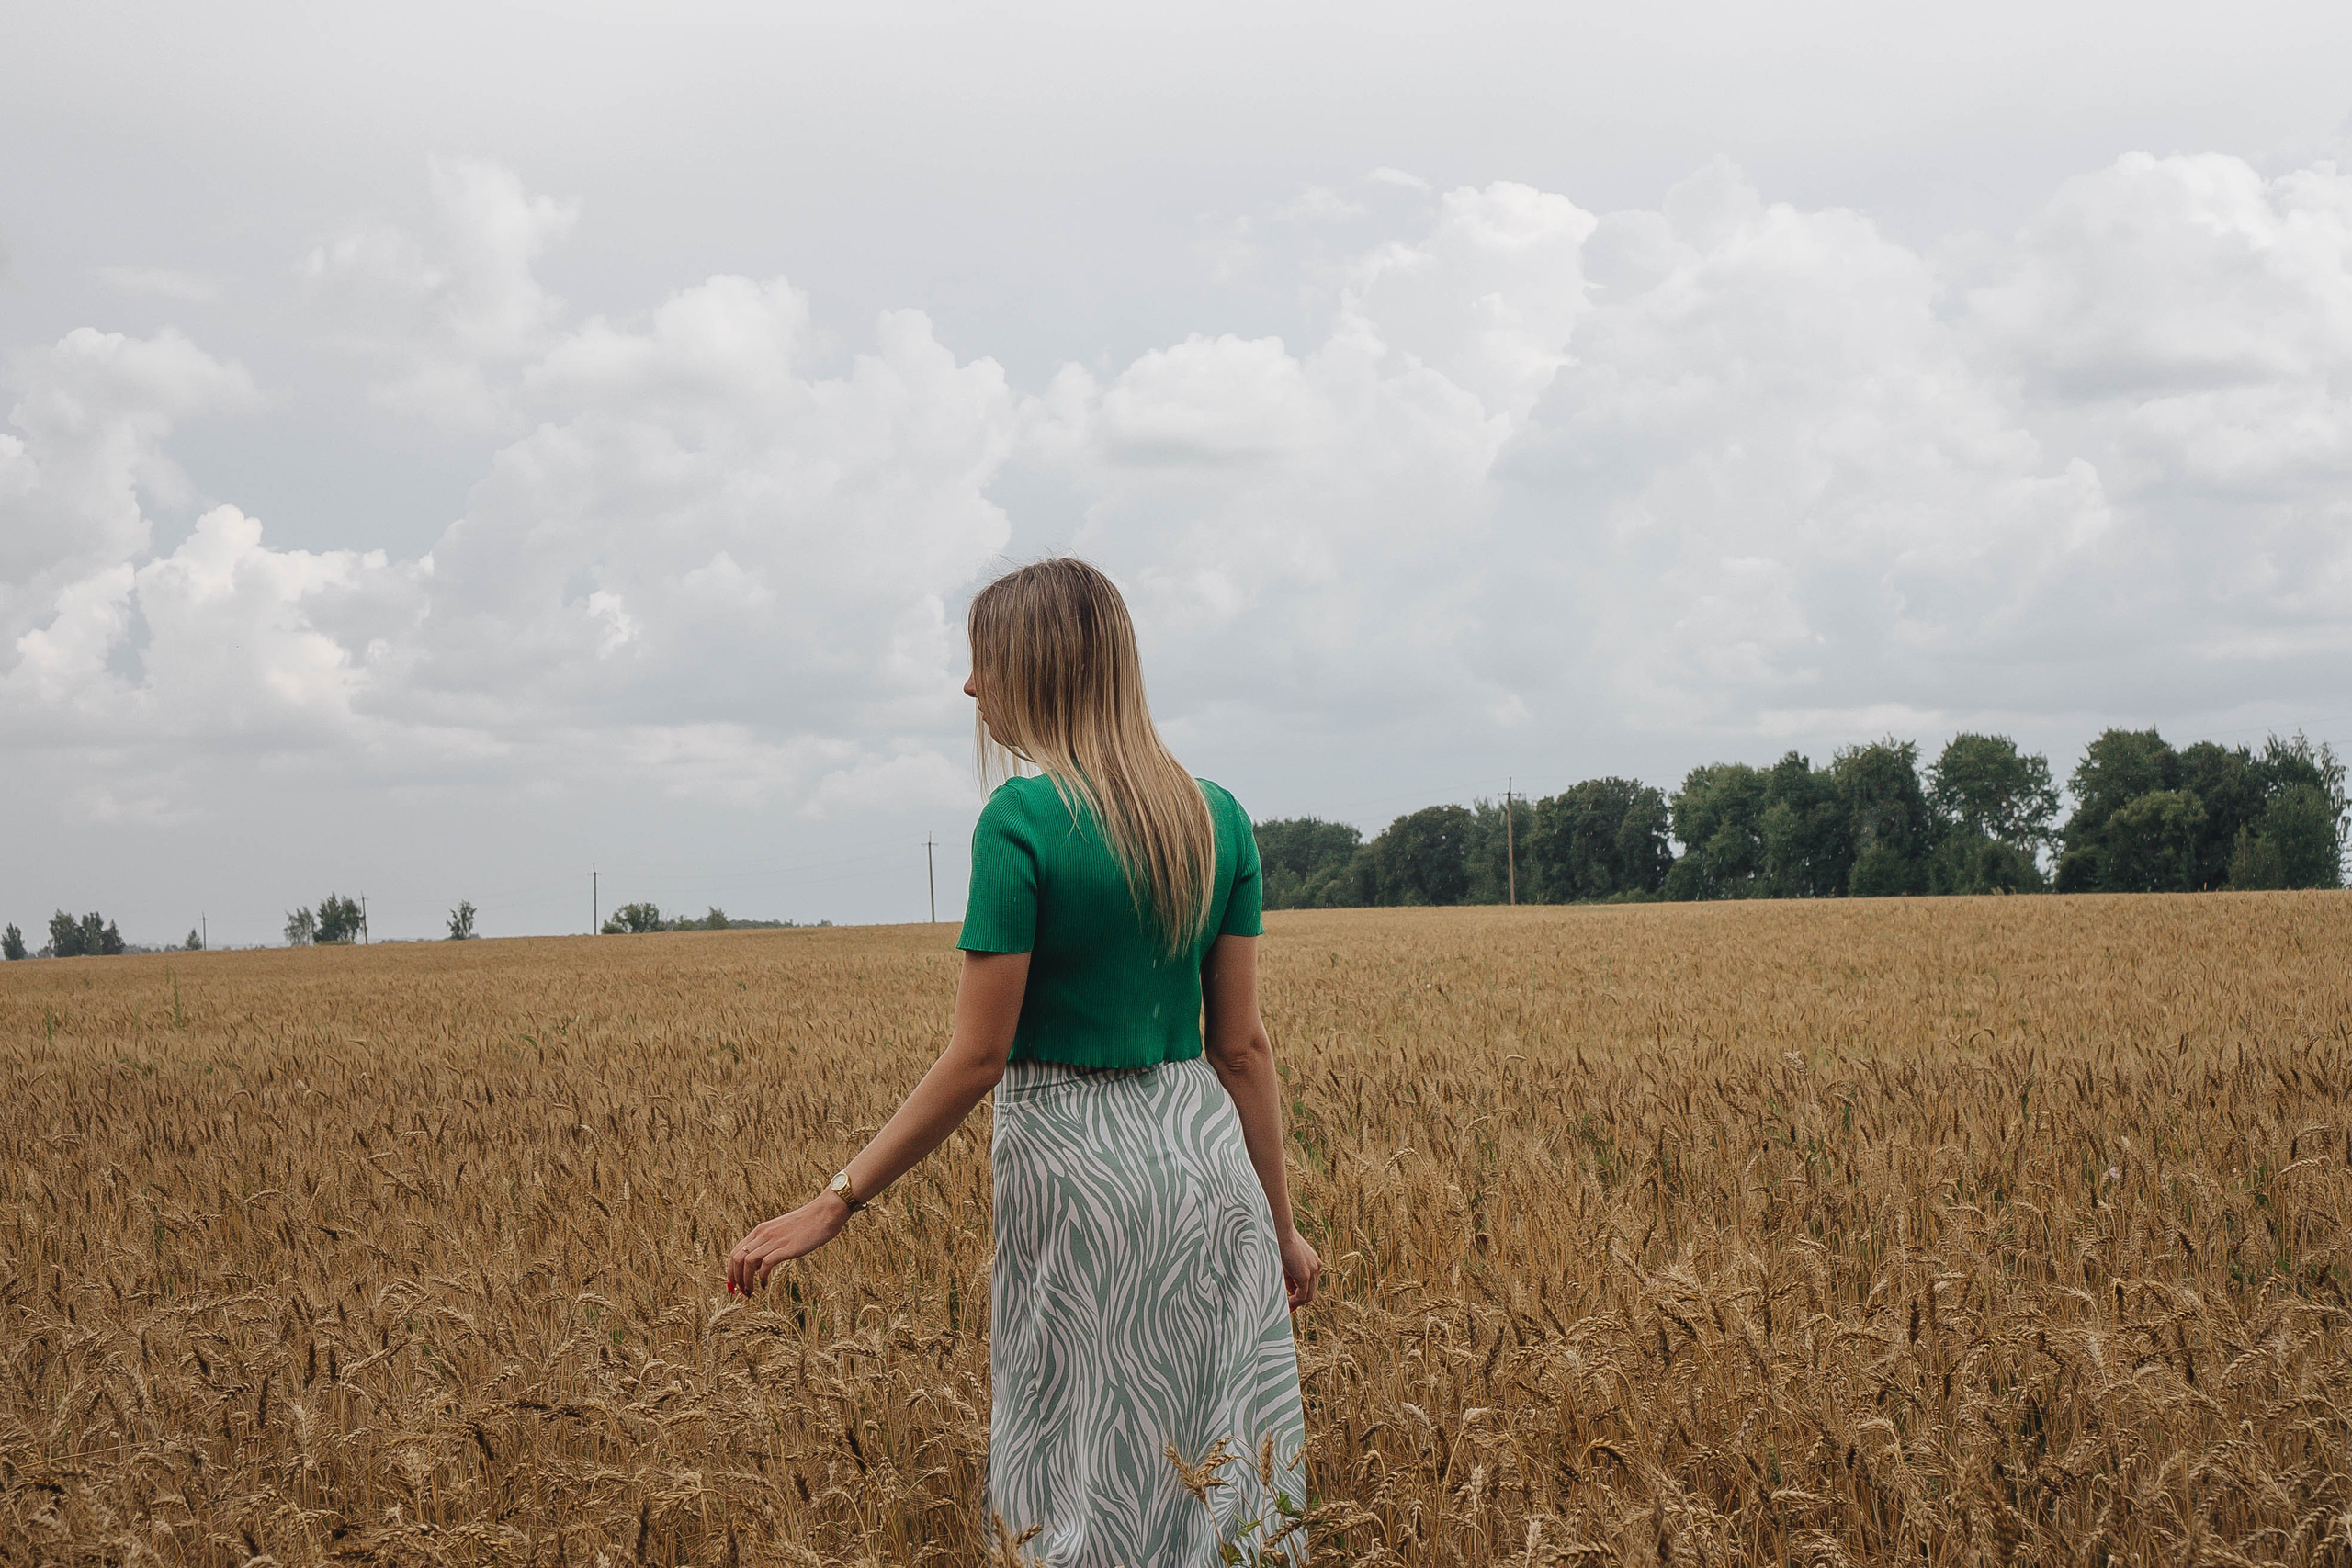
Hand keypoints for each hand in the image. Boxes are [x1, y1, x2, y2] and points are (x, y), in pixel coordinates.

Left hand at [726, 1194, 849, 1292]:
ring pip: (747, 1262)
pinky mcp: (786, 1248)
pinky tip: (765, 1285)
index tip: (734, 1284)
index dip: (730, 1270)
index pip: (735, 1252)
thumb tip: (756, 1266)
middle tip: (741, 1291)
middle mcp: (763, 1234)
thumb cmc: (806, 1224)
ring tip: (751, 1292)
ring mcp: (774, 1240)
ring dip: (746, 1281)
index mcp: (760, 1230)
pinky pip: (765, 1265)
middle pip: (736, 1258)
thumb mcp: (781, 1233)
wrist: (825, 1213)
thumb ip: (767, 1246)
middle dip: (735, 1278)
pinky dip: (762, 1278)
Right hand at [1279, 1225, 1320, 1311]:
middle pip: (1311, 1292)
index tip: (1288, 1301)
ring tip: (1284, 1306)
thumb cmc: (1278, 1242)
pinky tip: (1285, 1304)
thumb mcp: (1286, 1262)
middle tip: (1287, 1307)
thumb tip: (1290, 1292)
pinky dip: (1294, 1302)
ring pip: (1308, 1296)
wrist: (1279, 1230)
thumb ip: (1290, 1277)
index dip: (1299, 1294)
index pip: (1309, 1284)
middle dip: (1299, 1301)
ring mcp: (1313, 1271)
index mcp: (1313, 1262)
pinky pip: (1302, 1296)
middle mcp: (1317, 1267)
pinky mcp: (1305, 1275)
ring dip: (1296, 1303)